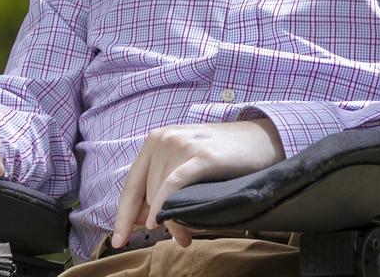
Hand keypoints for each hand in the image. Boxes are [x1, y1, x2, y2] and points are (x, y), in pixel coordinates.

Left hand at [111, 119, 284, 248]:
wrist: (262, 139)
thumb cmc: (224, 156)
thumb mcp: (187, 163)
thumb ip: (163, 183)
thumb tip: (143, 219)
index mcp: (156, 140)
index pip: (131, 185)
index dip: (123, 216)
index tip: (118, 241)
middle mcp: (164, 139)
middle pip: (145, 193)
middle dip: (154, 223)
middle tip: (177, 240)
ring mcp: (182, 145)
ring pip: (160, 193)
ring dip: (170, 222)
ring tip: (185, 237)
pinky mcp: (201, 156)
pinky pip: (173, 185)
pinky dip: (164, 206)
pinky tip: (164, 222)